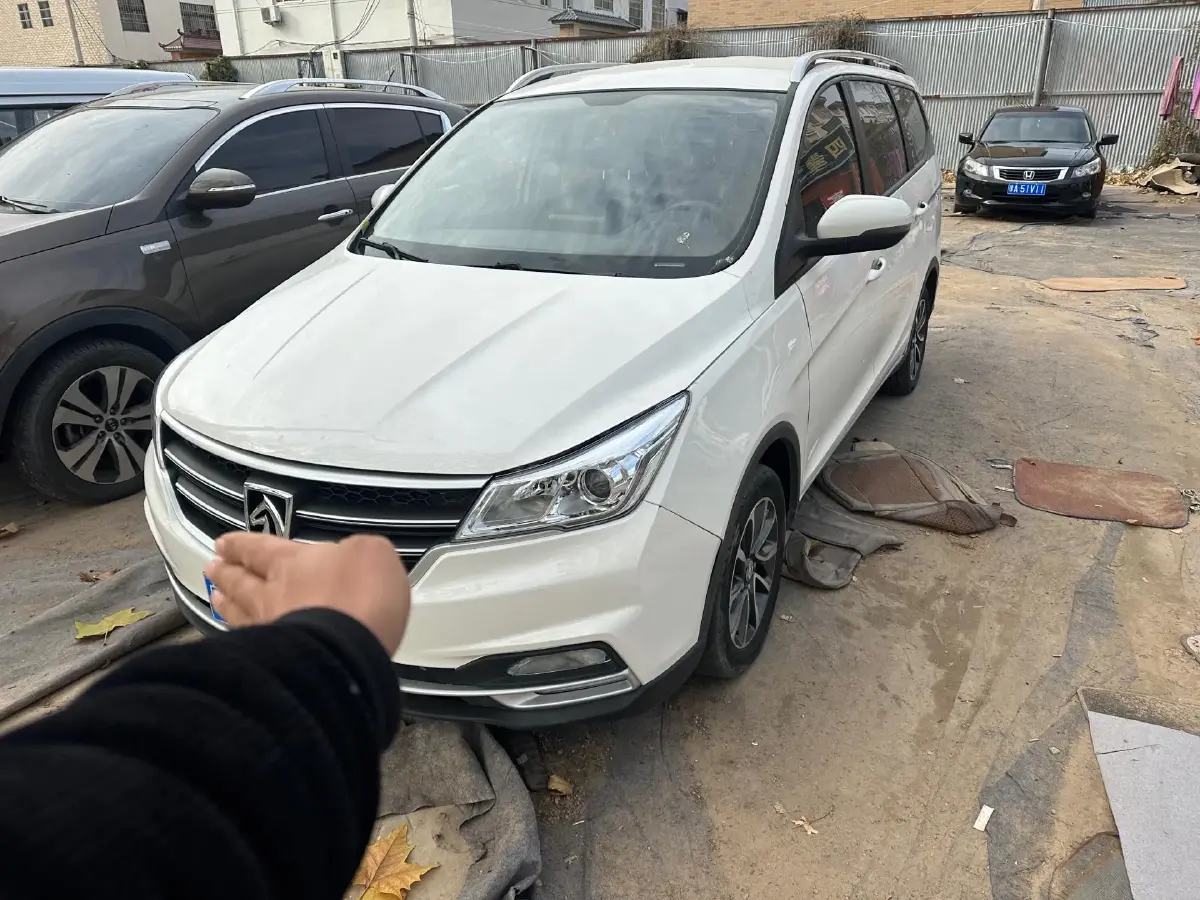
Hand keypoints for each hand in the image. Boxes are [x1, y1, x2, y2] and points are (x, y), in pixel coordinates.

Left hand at [203, 533, 410, 654]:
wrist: (344, 656)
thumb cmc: (359, 598)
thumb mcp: (372, 555)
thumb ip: (357, 552)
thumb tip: (354, 556)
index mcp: (293, 562)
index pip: (260, 548)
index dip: (242, 544)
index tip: (223, 543)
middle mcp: (272, 594)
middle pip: (242, 580)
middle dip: (227, 572)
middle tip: (212, 567)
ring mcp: (269, 630)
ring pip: (239, 613)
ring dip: (227, 604)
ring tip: (217, 598)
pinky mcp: (275, 665)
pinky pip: (250, 646)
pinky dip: (241, 640)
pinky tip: (239, 641)